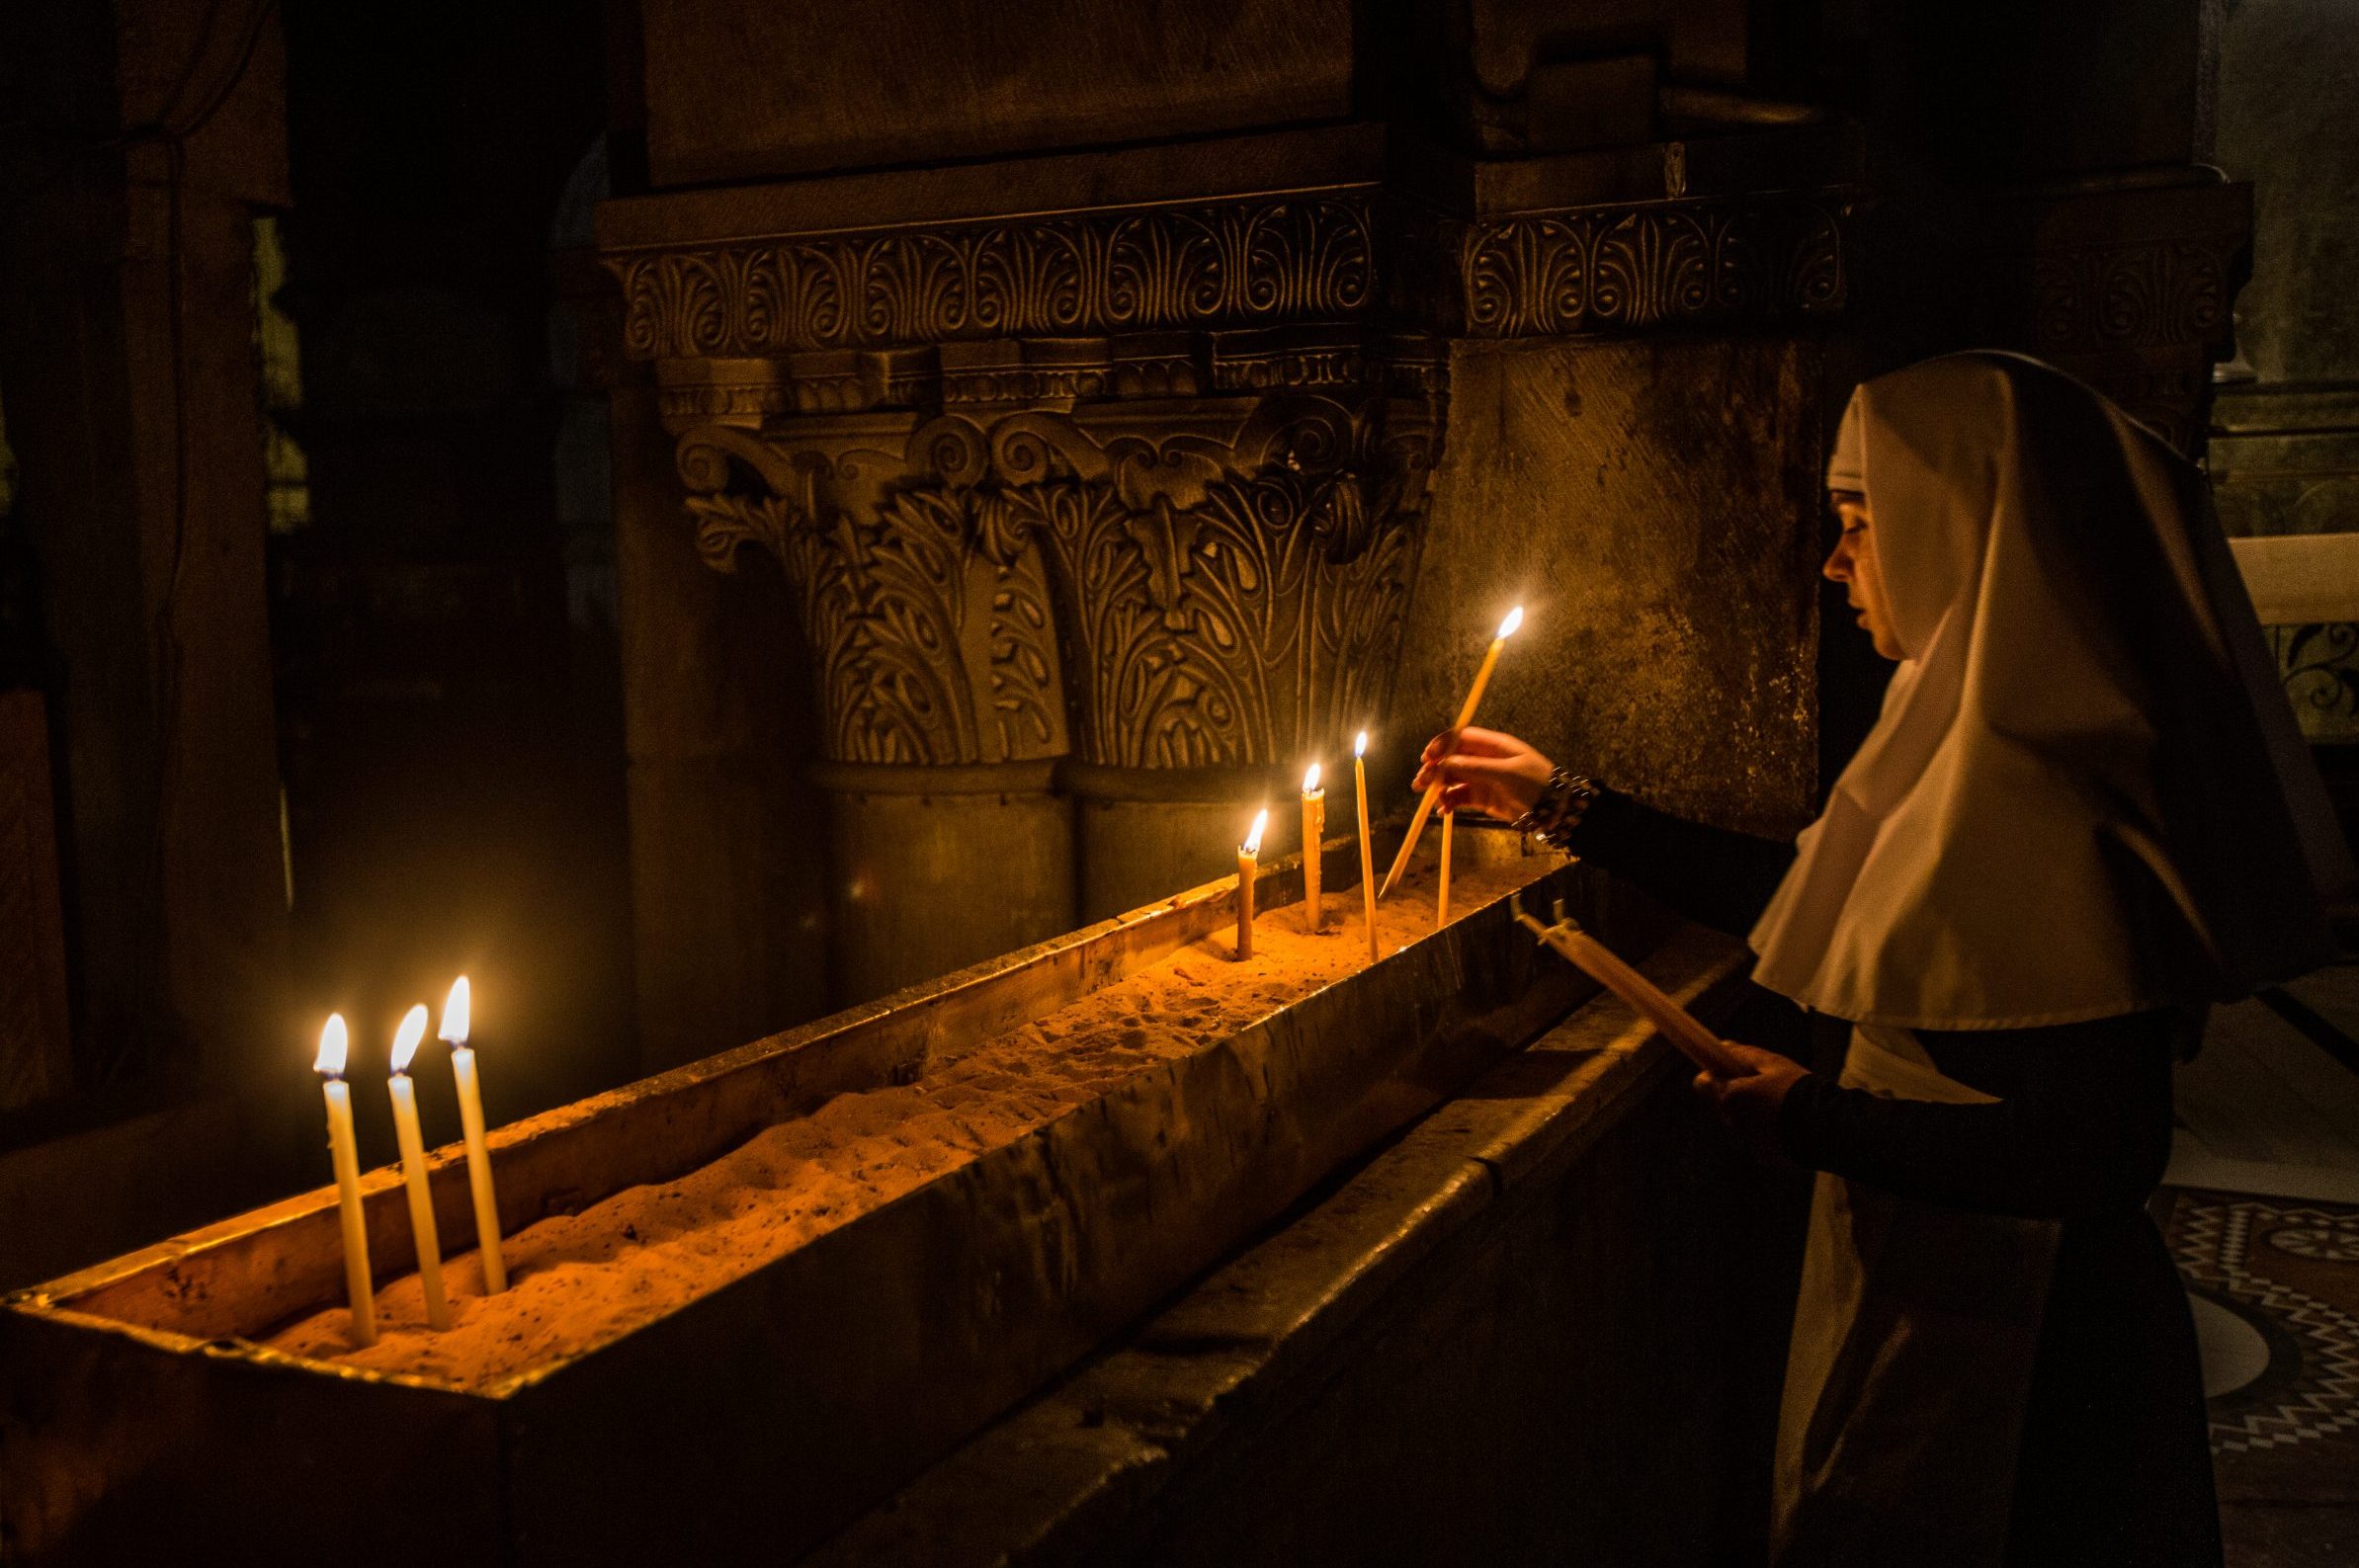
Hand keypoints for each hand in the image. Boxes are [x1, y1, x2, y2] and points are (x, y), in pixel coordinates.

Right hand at [1410, 726, 1553, 821]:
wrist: (1554, 810)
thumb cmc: (1535, 784)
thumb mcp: (1506, 773)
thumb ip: (1475, 767)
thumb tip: (1445, 763)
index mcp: (1493, 746)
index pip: (1460, 738)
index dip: (1442, 745)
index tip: (1427, 757)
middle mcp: (1485, 759)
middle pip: (1452, 759)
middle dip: (1435, 769)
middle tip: (1420, 782)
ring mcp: (1482, 778)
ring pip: (1453, 778)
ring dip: (1438, 786)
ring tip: (1428, 797)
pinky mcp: (1482, 797)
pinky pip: (1459, 797)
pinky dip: (1449, 802)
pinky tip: (1443, 810)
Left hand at [1691, 1042, 1810, 1162]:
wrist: (1827, 1127)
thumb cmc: (1799, 1089)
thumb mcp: (1774, 1064)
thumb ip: (1745, 1055)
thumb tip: (1724, 1046)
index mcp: (1731, 1096)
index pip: (1701, 1083)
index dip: (1714, 1075)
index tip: (1728, 1070)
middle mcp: (1732, 1122)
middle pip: (1723, 1103)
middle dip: (1737, 1094)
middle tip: (1763, 1087)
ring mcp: (1746, 1141)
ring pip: (1740, 1122)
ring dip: (1752, 1113)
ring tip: (1781, 1106)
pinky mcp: (1762, 1155)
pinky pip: (1756, 1138)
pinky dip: (1765, 1130)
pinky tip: (1787, 1124)